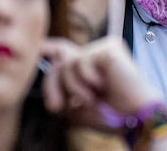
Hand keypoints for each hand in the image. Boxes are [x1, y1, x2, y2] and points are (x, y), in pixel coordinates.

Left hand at [40, 36, 164, 131]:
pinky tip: (102, 86)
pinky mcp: (109, 47)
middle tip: (55, 106)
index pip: (62, 50)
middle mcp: (95, 53)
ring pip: (68, 63)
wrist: (134, 118)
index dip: (45, 48)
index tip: (32, 50)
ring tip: (91, 98)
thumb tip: (46, 85)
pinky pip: (82, 61)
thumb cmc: (110, 115)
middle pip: (59, 57)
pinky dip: (87, 80)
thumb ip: (61, 93)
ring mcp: (102, 48)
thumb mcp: (77, 107)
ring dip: (73, 88)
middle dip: (51, 84)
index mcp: (88, 66)